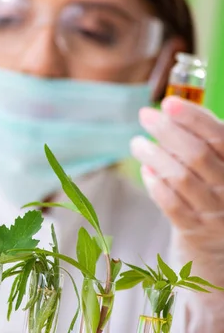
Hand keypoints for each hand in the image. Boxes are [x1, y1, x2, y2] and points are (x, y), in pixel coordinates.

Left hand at [131, 96, 223, 321]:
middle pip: (197, 155)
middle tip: (145, 116)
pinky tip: (146, 171)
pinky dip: (155, 184)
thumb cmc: (217, 193)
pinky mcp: (194, 231)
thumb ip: (206, 142)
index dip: (193, 118)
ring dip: (154, 155)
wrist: (221, 249)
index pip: (220, 137)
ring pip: (180, 178)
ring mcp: (215, 213)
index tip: (168, 102)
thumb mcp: (220, 166)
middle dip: (167, 131)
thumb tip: (171, 109)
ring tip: (137, 143)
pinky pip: (170, 203)